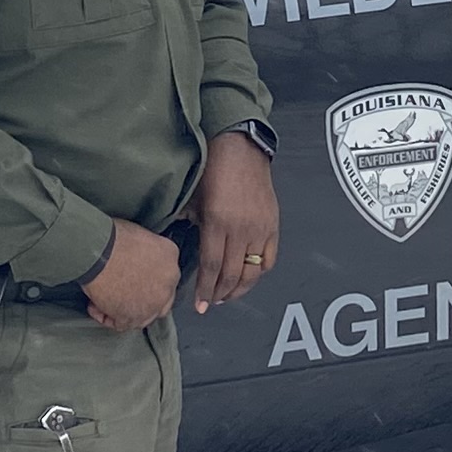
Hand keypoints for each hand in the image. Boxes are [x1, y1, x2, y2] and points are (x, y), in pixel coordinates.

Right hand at [81, 220, 183, 330]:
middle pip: (160, 297)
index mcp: (170, 255)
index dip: (147, 277)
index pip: (164, 273)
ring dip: (125, 309)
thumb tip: (136, 258)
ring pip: (143, 314)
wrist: (99, 251)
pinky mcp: (135, 316)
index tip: (130, 275)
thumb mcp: (140, 234)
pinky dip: (107, 317)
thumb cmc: (112, 236)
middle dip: (141, 297)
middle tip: (120, 290)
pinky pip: (122, 324)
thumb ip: (146, 250)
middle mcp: (169, 281)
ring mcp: (154, 302)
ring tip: (104, 299)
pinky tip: (94, 306)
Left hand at [185, 134, 282, 311]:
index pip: (212, 266)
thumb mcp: (193, 197)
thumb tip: (178, 242)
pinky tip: (249, 277)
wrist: (241, 147)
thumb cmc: (214, 167)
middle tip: (210, 303)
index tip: (200, 305)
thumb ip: (188, 222)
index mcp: (217, 222)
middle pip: (232, 274)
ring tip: (228, 295)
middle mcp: (241, 228)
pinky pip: (270, 259)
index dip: (205, 289)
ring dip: (240, 289)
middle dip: (220, 294)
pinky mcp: (273, 225)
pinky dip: (259, 272)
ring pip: (253, 271)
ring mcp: (260, 228)